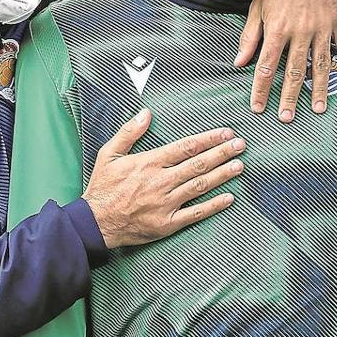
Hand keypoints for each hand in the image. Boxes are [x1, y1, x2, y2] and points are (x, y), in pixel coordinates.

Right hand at [83, 108, 245, 247]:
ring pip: (200, 186)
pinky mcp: (168, 223)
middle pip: (198, 164)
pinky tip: (229, 198)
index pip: (185, 147)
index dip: (208, 139)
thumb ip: (129, 132)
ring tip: (239, 166)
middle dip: (222, 153)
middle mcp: (161, 181)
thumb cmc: (103, 187)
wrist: (95, 222)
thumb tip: (145, 113)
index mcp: (149, 162)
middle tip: (240, 145)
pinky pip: (195, 213)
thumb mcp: (108, 153)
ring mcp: (166, 203)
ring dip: (222, 175)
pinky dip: (213, 205)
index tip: (225, 133)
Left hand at [234, 0, 336, 121]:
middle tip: (287, 118)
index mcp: (278, 29)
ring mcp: (322, 27)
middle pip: (294, 71)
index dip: (261, 89)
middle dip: (289, 96)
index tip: (258, 107)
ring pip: (320, 64)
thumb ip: (249, 37)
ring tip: (318, 108)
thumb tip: (239, 63)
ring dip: (319, 88)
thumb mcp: (257, 7)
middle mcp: (300, 31)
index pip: (266, 67)